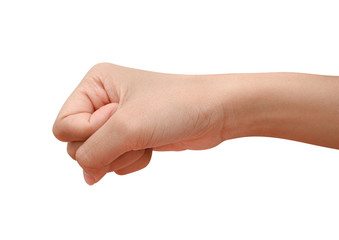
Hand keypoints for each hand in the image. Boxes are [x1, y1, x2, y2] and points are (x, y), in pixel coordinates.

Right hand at [53, 63, 225, 184]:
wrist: (214, 112)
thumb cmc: (176, 105)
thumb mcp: (127, 127)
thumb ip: (93, 154)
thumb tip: (86, 176)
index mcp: (96, 84)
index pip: (63, 126)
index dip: (88, 133)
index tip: (119, 120)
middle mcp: (103, 101)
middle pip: (77, 144)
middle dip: (108, 147)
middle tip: (135, 132)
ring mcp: (118, 121)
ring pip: (98, 157)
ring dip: (123, 155)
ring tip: (147, 138)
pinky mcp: (131, 138)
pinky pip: (116, 162)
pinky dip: (133, 161)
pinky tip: (152, 146)